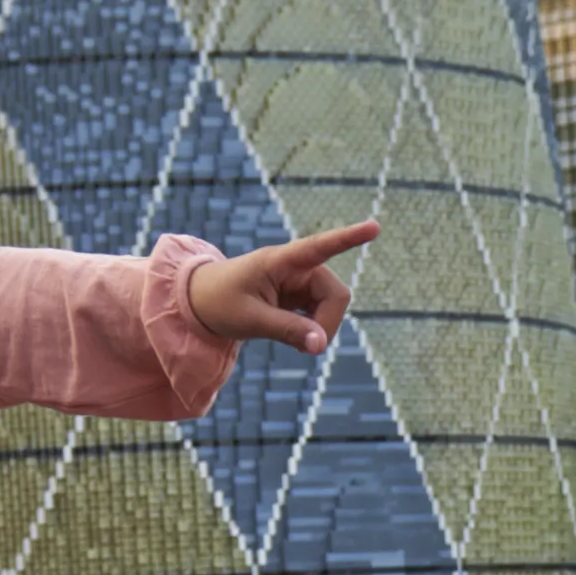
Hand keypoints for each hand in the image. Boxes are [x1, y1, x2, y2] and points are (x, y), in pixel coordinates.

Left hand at [183, 220, 374, 353]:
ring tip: (294, 340)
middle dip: (328, 322)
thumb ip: (287, 331)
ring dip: (321, 327)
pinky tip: (296, 336)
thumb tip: (322, 346)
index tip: (375, 227)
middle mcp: (296, 267)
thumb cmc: (219, 303)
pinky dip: (314, 329)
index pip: (319, 247)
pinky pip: (321, 314)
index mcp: (281, 261)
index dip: (349, 238)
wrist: (200, 303)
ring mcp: (299, 282)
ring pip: (332, 306)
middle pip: (336, 293)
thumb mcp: (250, 320)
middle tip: (309, 347)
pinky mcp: (299, 296)